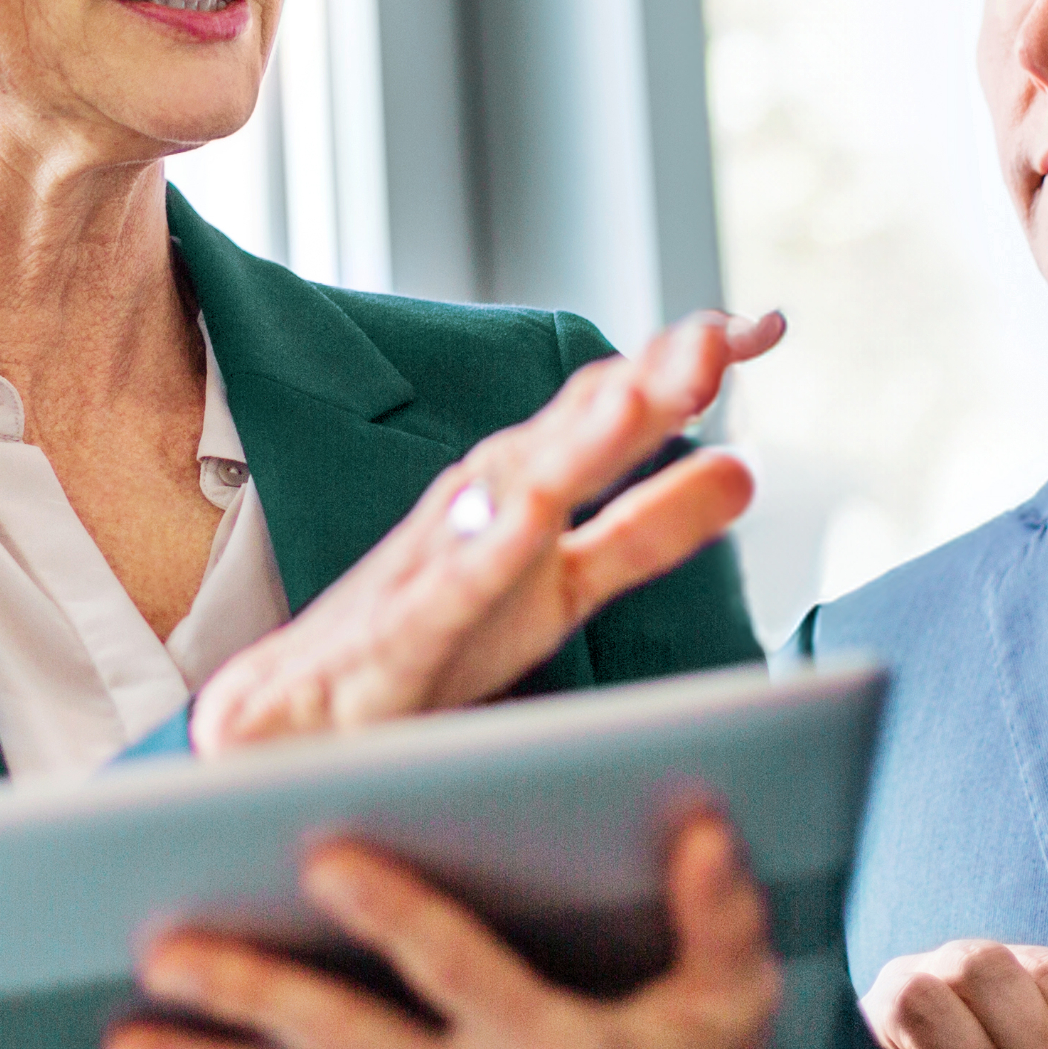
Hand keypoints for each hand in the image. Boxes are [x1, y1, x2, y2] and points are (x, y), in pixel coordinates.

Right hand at [186, 310, 782, 754]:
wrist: (289, 722)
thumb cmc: (428, 644)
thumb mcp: (565, 588)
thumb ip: (647, 530)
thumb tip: (746, 466)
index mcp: (528, 495)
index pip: (610, 416)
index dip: (678, 374)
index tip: (758, 325)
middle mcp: (482, 509)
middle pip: (568, 436)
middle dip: (639, 386)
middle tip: (714, 339)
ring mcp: (434, 565)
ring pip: (508, 494)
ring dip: (570, 444)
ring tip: (634, 401)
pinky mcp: (394, 635)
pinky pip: (442, 590)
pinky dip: (481, 549)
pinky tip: (524, 518)